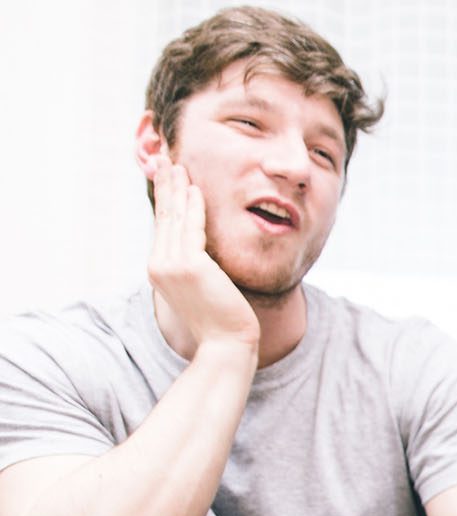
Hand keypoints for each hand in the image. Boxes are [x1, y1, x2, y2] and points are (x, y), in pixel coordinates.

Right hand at [148, 151, 259, 354]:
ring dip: (177, 188)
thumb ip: (195, 265)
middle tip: (166, 160)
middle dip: (166, 186)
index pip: (162, 226)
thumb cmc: (221, 319)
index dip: (165, 199)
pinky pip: (193, 228)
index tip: (168, 177)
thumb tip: (201, 251)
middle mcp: (159, 265)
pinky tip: (195, 189)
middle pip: (163, 217)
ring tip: (179, 166)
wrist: (226, 344)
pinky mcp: (190, 266)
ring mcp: (172, 265)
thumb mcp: (202, 287)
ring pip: (175, 218)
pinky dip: (194, 207)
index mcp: (159, 269)